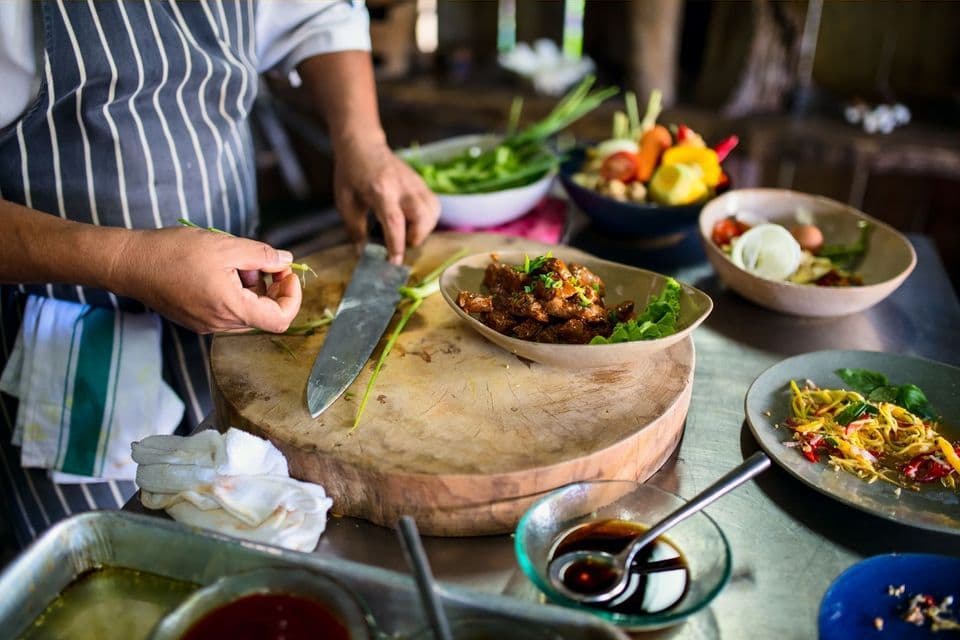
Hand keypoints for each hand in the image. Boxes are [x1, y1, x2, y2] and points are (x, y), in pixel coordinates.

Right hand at [112, 228, 301, 333]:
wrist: (130, 263)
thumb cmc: (174, 252)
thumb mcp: (226, 246)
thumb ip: (261, 255)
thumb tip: (286, 261)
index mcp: (231, 309)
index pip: (280, 319)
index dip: (292, 297)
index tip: (287, 273)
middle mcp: (220, 324)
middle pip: (265, 315)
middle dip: (272, 287)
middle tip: (262, 260)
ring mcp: (207, 325)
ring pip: (246, 312)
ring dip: (252, 288)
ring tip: (235, 262)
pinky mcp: (196, 320)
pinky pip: (228, 310)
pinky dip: (235, 292)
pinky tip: (220, 269)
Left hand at [333, 136, 439, 263]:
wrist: (363, 145)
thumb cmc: (351, 175)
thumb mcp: (345, 203)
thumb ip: (356, 230)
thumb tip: (364, 255)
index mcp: (381, 190)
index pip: (394, 221)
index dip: (396, 245)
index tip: (393, 263)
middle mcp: (403, 186)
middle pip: (423, 216)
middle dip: (415, 237)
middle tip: (401, 242)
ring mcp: (416, 183)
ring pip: (433, 212)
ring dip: (423, 229)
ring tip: (407, 232)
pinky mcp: (422, 184)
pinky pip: (434, 206)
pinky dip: (428, 219)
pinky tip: (413, 221)